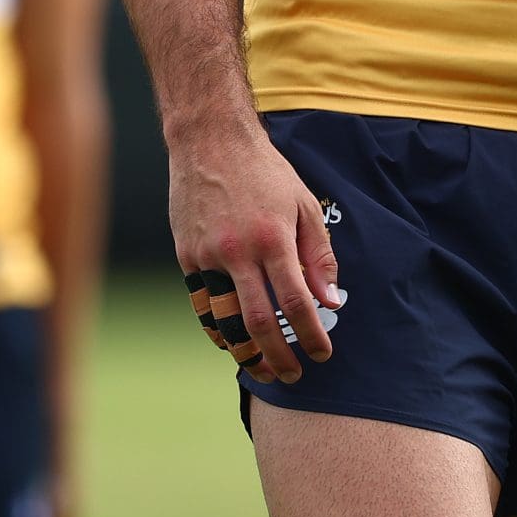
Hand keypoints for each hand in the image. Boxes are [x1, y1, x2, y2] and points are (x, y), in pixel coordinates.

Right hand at [170, 119, 342, 382]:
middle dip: (279, 355)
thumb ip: (319, 255)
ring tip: (263, 369)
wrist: (210, 141)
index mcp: (273, 239)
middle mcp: (238, 252)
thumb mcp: (304, 205)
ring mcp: (207, 256)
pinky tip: (232, 342)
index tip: (322, 354)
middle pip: (258, 321)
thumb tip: (330, 301)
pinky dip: (217, 329)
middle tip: (293, 375)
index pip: (295, 302)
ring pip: (224, 321)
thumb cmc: (265, 171)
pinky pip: (202, 304)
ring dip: (245, 353)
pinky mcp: (186, 256)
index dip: (311, 335)